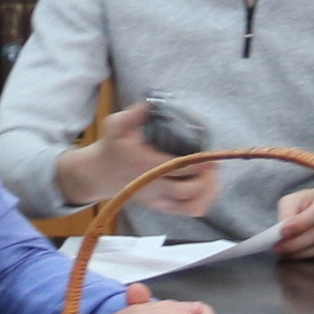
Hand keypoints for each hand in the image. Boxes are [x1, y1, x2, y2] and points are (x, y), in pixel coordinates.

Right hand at [57, 102, 218, 217]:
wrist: (99, 174)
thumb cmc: (112, 147)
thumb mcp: (115, 126)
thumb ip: (133, 114)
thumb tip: (150, 104)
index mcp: (144, 164)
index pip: (176, 168)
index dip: (198, 164)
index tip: (212, 157)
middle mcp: (152, 185)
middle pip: (187, 190)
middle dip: (206, 178)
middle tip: (214, 165)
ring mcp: (158, 199)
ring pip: (191, 205)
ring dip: (208, 192)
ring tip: (213, 177)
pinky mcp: (161, 206)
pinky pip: (187, 210)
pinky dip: (202, 202)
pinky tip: (206, 188)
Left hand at [270, 184, 313, 259]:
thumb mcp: (298, 199)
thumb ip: (288, 211)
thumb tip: (281, 231)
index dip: (299, 224)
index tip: (282, 233)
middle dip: (296, 244)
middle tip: (279, 249)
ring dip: (303, 253)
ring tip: (287, 254)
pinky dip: (313, 256)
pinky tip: (302, 254)